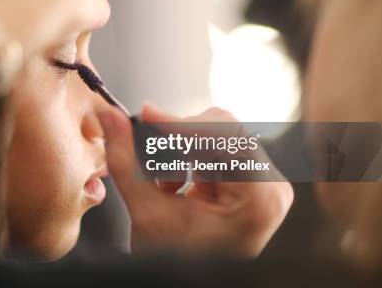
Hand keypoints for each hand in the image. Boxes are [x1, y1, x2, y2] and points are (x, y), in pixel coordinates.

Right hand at [99, 104, 293, 257]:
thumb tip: (111, 118)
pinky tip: (173, 185)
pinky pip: (216, 151)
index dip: (179, 123)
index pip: (223, 134)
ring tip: (163, 183)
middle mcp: (270, 186)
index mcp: (258, 197)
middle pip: (222, 131)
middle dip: (178, 140)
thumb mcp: (147, 213)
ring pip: (216, 137)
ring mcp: (262, 184)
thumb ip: (126, 160)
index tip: (145, 116)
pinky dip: (187, 160)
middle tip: (148, 156)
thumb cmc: (178, 266)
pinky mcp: (250, 183)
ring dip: (181, 152)